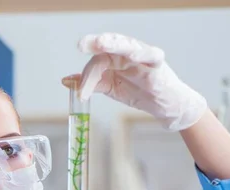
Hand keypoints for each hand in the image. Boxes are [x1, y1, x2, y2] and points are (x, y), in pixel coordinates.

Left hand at [62, 33, 206, 130]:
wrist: (163, 105)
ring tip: (102, 43)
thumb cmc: (139, 92)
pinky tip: (133, 54)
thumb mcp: (110, 88)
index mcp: (114, 57)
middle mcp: (127, 52)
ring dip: (115, 43)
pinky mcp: (157, 64)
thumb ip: (91, 83)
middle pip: (110, 44)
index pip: (97, 60)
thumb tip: (66, 81)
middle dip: (95, 43)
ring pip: (128, 45)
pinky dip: (142, 53)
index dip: (87, 75)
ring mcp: (142, 56)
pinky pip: (150, 55)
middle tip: (82, 44)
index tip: (80, 93)